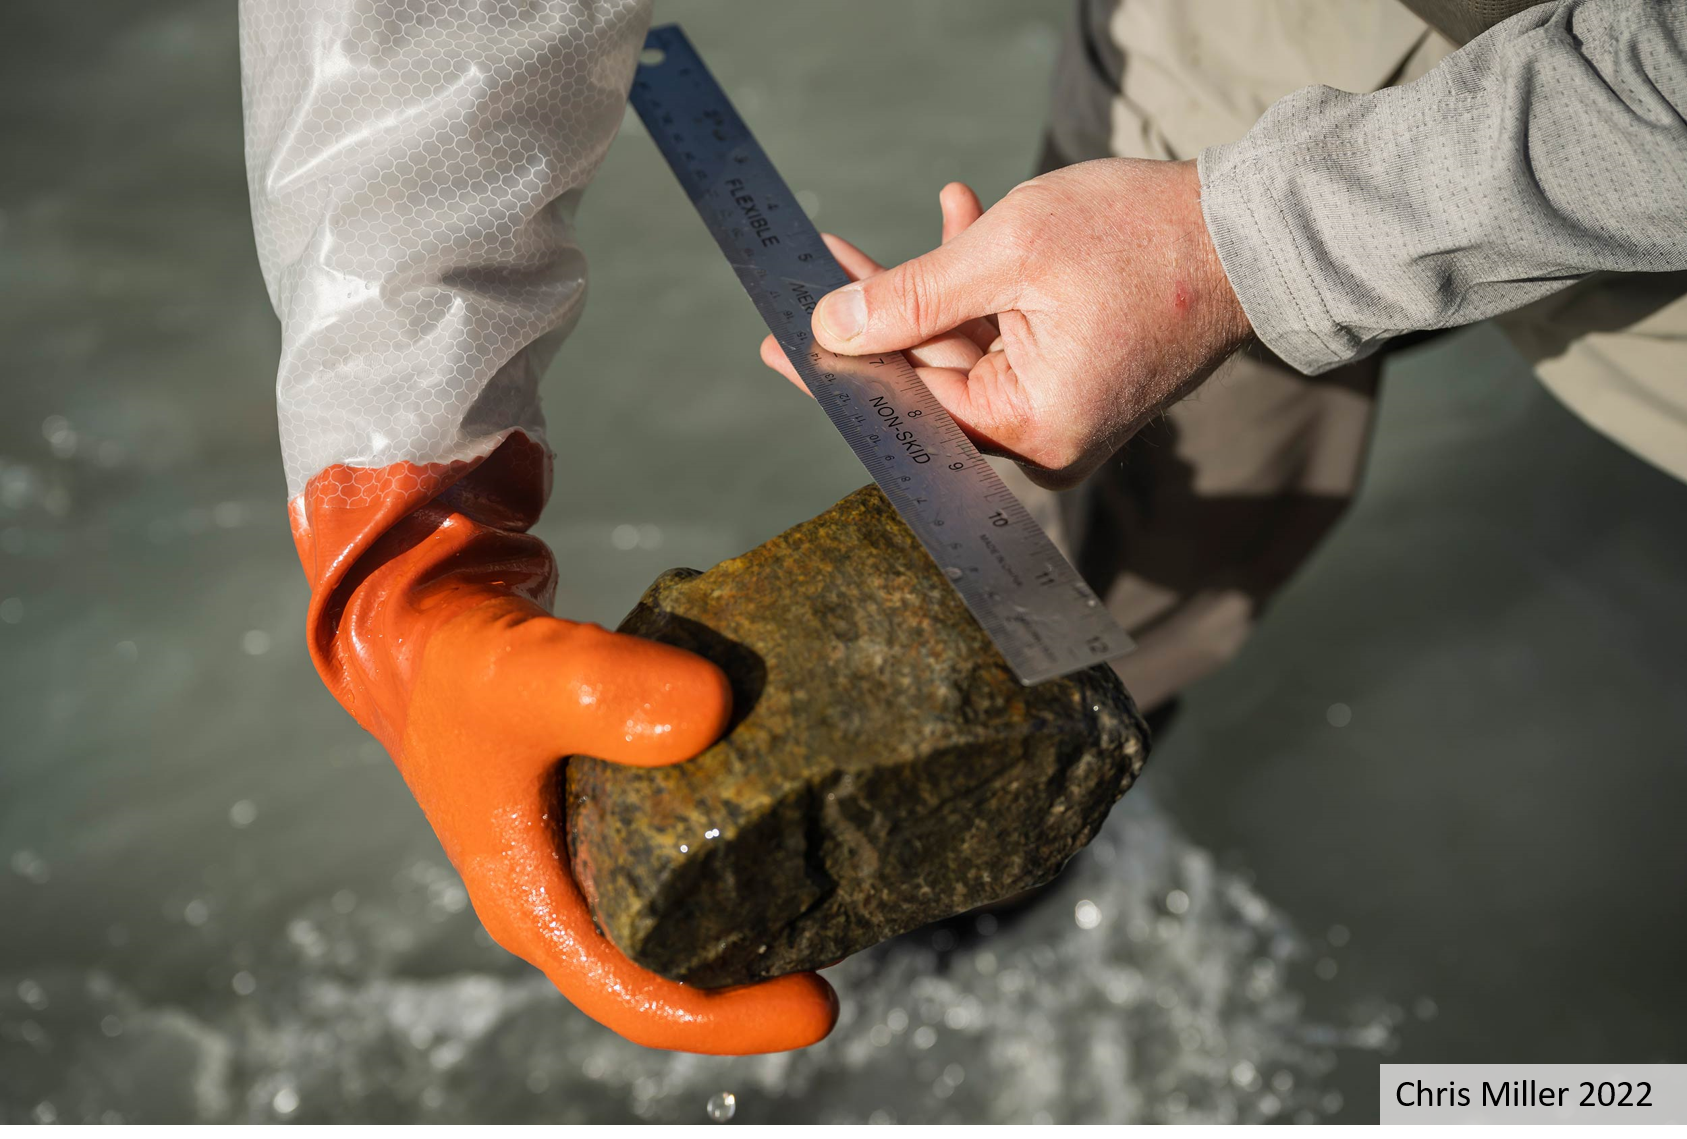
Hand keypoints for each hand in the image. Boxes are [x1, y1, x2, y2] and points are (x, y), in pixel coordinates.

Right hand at [290, 437, 837, 1052]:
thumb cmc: (458, 665)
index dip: (730, 1017)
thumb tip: (714, 712)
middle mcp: (566, 894)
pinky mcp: (612, 808)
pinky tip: (802, 805)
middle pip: (676, 965)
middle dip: (762, 967)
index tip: (821, 1004)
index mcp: (533, 904)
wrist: (425, 625)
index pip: (635, 998)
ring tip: (846, 878)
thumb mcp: (522, 675)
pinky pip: (687, 844)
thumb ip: (603, 691)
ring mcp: (588, 854)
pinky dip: (741, 837)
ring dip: (759, 906)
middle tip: (855, 930)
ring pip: (686, 908)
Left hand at [762, 159, 1251, 488]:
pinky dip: (987, 288)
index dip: (843, 365)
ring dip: (945, 282)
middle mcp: (1046, 442)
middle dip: (889, 308)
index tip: (781, 340)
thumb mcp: (1009, 254)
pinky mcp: (1076, 383)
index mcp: (1031, 431)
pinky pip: (1008, 340)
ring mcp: (1063, 414)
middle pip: (933, 379)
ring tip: (944, 210)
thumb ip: (912, 296)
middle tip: (829, 261)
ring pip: (969, 348)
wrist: (1251, 231)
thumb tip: (833, 326)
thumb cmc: (1143, 240)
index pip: (908, 407)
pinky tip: (969, 220)